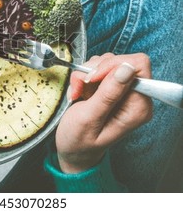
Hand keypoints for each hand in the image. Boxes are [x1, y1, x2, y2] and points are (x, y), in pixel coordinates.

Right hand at [55, 53, 152, 172]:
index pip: (138, 66)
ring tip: (77, 92)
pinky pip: (98, 67)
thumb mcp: (89, 118)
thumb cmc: (79, 140)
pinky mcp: (110, 87)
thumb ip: (108, 94)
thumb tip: (127, 68)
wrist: (72, 149)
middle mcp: (134, 96)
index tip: (92, 78)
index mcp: (137, 106)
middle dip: (95, 70)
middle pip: (121, 61)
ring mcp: (122, 90)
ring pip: (107, 62)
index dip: (114, 65)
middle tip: (79, 87)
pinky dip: (83, 76)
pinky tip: (78, 91)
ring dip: (86, 74)